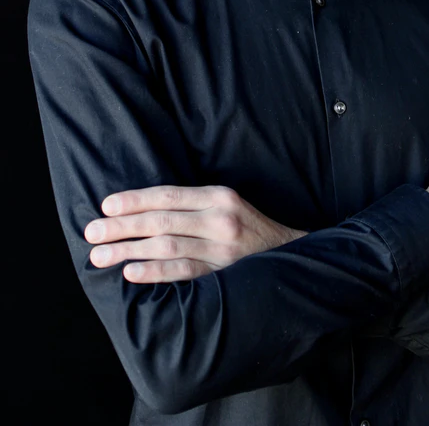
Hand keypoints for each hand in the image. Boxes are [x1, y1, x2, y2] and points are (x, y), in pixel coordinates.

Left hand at [84, 184, 307, 282]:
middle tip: (92, 232)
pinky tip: (131, 273)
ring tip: (100, 256)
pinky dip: (155, 273)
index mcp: (220, 196)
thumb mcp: (227, 205)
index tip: (106, 205)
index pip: (168, 196)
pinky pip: (184, 273)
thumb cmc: (249, 229)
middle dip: (123, 226)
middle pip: (162, 221)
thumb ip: (193, 205)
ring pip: (168, 247)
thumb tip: (143, 210)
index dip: (135, 200)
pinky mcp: (225, 275)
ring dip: (129, 251)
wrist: (293, 256)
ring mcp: (223, 249)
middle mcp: (221, 219)